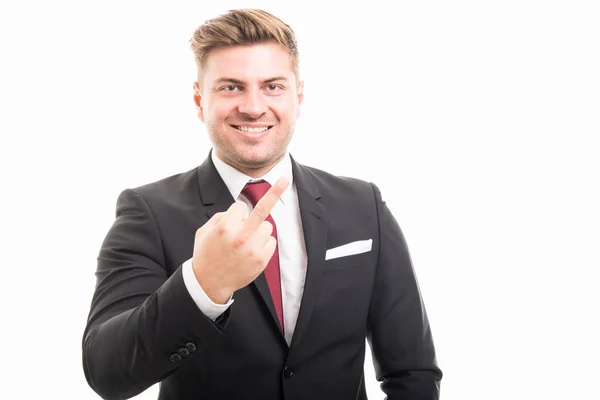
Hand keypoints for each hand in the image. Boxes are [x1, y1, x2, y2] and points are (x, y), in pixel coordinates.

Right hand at [192, 177, 288, 303]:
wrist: (209, 283)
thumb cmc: (206, 253)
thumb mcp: (204, 231)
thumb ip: (221, 217)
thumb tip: (240, 212)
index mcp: (225, 227)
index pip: (240, 206)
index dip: (236, 213)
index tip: (232, 220)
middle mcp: (241, 236)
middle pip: (262, 209)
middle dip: (274, 192)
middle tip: (284, 179)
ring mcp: (253, 249)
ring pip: (267, 226)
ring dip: (259, 230)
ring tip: (245, 242)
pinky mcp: (262, 260)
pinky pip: (271, 241)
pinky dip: (264, 243)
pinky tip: (251, 251)